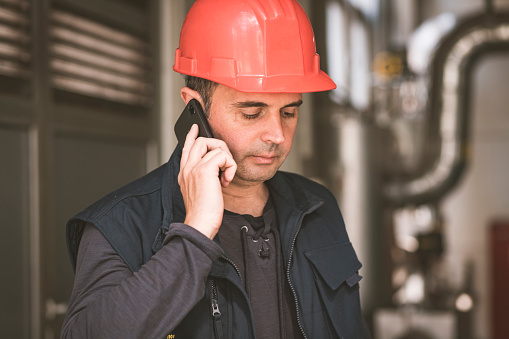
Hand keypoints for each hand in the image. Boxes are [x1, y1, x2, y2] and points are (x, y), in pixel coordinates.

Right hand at [178, 124, 236, 238]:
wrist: (200, 224)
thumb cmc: (203, 214)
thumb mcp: (202, 192)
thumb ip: (205, 178)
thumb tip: (218, 168)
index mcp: (184, 173)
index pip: (186, 148)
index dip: (191, 136)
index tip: (196, 127)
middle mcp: (186, 168)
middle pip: (200, 140)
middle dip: (219, 146)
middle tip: (226, 164)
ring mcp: (194, 167)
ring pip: (213, 144)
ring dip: (227, 159)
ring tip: (226, 176)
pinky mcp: (204, 170)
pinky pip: (223, 155)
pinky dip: (230, 166)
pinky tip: (227, 180)